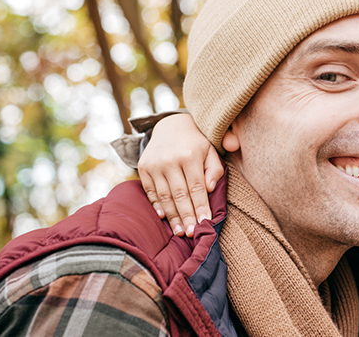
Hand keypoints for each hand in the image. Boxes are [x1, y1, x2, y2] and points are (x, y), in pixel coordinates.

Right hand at [138, 113, 223, 237]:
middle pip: (180, 195)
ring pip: (164, 196)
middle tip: (192, 233)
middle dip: (186, 216)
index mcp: (189, 155)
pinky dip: (157, 205)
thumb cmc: (196, 142)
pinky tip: (164, 217)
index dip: (201, 207)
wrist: (170, 125)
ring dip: (172, 216)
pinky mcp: (144, 167)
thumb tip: (210, 190)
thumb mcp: (211, 150)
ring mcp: (154, 164)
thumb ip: (214, 169)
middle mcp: (170, 160)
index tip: (205, 222)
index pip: (196, 187)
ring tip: (180, 232)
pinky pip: (150, 191)